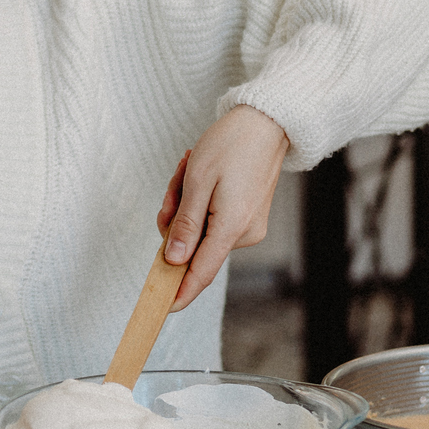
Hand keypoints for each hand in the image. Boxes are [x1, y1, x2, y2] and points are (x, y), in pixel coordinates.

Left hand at [155, 104, 289, 310]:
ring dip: (186, 203)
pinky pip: (212, 218)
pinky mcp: (247, 216)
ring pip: (200, 228)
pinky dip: (199, 201)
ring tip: (191, 170)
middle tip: (176, 184)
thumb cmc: (232, 144)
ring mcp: (248, 225)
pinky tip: (201, 174)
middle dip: (175, 218)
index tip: (161, 307)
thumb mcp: (198, 182)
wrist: (267, 122)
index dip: (179, 291)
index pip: (201, 272)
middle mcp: (244, 233)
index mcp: (232, 227)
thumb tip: (173, 260)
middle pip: (193, 244)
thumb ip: (184, 225)